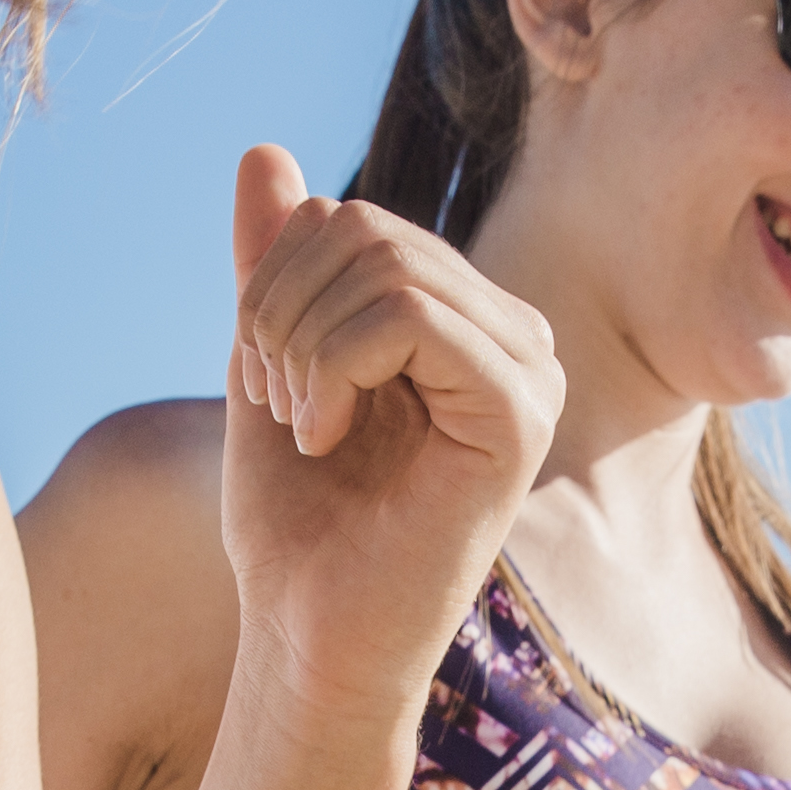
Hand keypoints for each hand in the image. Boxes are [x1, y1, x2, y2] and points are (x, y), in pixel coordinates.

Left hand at [214, 145, 560, 718]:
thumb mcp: (267, 363)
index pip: (351, 218)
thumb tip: (261, 151)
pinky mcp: (521, 415)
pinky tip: (325, 435)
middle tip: (276, 402)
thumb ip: (272, 265)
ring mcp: (529, 372)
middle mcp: (513, 336)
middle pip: (366, 226)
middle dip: (281, 307)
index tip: (265, 378)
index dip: (274, 280)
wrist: (313, 639)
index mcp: (464, 320)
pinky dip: (335, 366)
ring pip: (386, 264)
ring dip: (302, 344)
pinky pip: (413, 316)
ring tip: (302, 425)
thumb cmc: (298, 524)